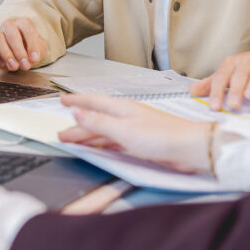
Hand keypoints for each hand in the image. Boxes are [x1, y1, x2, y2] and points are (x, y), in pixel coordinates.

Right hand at [0, 17, 47, 70]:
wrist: (19, 54)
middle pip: (12, 34)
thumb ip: (37, 54)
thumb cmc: (29, 49)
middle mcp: (9, 26)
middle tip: (24, 65)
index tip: (34, 59)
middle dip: (19, 51)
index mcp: (24, 23)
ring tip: (14, 66)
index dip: (32, 45)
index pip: (28, 30)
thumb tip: (31, 60)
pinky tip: (1, 63)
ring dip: (6, 54)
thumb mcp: (38, 50)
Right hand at [58, 95, 212, 173]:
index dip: (76, 102)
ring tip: (74, 140)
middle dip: (78, 123)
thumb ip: (98, 122)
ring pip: (104, 130)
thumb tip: (76, 111)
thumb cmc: (162, 136)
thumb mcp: (123, 131)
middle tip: (61, 131)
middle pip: (96, 118)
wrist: (188, 148)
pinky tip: (99, 147)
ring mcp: (133, 128)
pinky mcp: (140, 142)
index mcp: (121, 108)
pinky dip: (102, 143)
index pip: (92, 102)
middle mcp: (126, 115)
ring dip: (89, 135)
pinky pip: (113, 140)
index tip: (62, 101)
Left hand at [189, 49, 249, 109]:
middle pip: (239, 76)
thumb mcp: (226, 73)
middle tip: (233, 105)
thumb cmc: (244, 68)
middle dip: (236, 90)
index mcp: (230, 64)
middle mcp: (245, 62)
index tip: (214, 106)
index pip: (221, 77)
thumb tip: (192, 91)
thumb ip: (210, 83)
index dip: (217, 91)